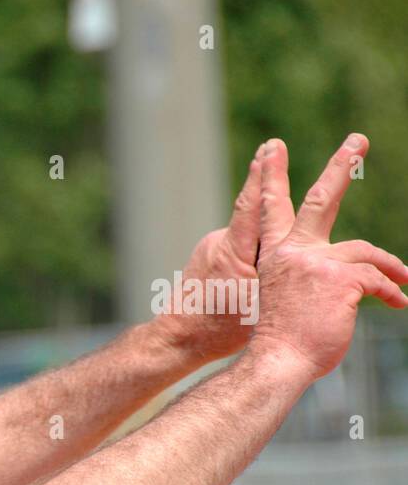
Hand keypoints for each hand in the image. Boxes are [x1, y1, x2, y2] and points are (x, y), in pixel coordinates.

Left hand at [151, 143, 264, 362]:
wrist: (177, 339)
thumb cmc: (220, 329)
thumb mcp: (259, 303)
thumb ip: (279, 272)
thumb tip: (307, 251)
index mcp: (234, 252)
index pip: (251, 207)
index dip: (264, 177)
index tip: (272, 148)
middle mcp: (221, 243)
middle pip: (253, 209)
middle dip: (266, 177)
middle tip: (273, 145)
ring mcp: (212, 248)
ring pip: (251, 233)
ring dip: (266, 230)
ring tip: (277, 230)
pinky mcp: (209, 256)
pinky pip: (240, 245)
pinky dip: (255, 248)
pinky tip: (258, 264)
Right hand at [249, 134, 407, 381]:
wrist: (276, 363)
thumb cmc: (279, 342)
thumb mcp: (285, 300)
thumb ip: (304, 277)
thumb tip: (344, 274)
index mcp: (274, 257)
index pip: (270, 213)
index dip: (269, 180)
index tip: (269, 152)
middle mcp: (292, 253)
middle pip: (320, 202)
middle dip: (340, 166)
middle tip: (357, 140)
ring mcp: (316, 263)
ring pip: (366, 252)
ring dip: (392, 265)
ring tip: (407, 276)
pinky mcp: (341, 279)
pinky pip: (378, 279)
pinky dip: (392, 292)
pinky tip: (399, 303)